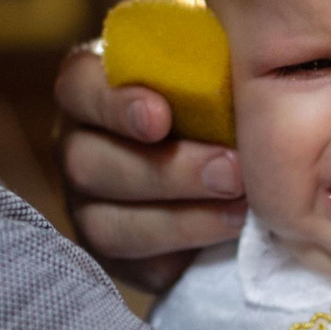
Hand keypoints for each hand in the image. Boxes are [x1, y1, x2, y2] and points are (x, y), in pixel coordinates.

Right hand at [54, 40, 244, 291]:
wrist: (223, 159)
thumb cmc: (215, 97)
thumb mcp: (210, 68)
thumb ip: (212, 64)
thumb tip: (254, 63)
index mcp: (90, 90)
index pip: (79, 88)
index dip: (114, 104)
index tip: (161, 116)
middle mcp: (76, 147)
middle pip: (92, 164)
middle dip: (165, 171)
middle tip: (231, 170)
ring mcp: (87, 206)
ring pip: (108, 224)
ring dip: (179, 220)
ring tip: (238, 212)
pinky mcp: (113, 256)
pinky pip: (133, 267)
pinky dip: (180, 255)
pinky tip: (224, 244)